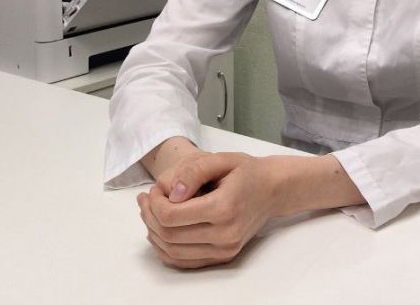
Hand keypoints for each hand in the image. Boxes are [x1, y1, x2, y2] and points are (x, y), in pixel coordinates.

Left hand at [137, 151, 279, 268]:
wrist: (272, 190)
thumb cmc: (247, 172)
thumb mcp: (221, 159)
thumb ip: (193, 171)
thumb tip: (170, 193)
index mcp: (224, 208)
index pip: (171, 216)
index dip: (154, 203)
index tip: (155, 189)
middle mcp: (225, 234)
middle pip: (169, 235)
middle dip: (149, 216)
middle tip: (147, 199)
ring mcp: (225, 250)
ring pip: (172, 251)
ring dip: (154, 233)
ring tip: (150, 212)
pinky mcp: (223, 257)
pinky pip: (184, 261)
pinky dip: (166, 248)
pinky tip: (161, 230)